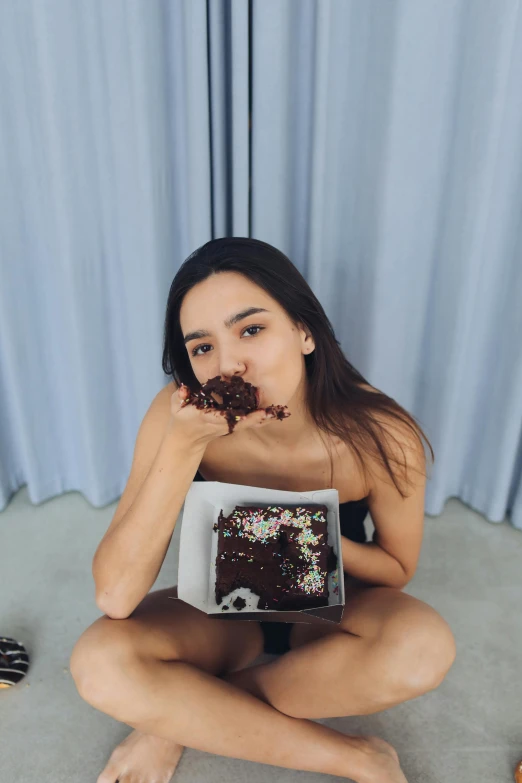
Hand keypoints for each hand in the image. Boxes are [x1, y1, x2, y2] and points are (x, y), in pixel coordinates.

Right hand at [168, 384, 283, 446]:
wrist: (187, 438)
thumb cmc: (182, 419)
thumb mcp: (176, 407)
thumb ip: (180, 397)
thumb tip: (184, 389)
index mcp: (208, 418)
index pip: (222, 417)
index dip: (234, 416)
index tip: (244, 415)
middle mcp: (222, 423)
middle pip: (242, 421)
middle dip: (257, 417)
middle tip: (272, 412)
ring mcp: (229, 426)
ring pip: (250, 422)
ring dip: (265, 418)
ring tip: (281, 412)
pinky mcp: (234, 425)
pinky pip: (251, 421)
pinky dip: (263, 417)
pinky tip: (277, 412)